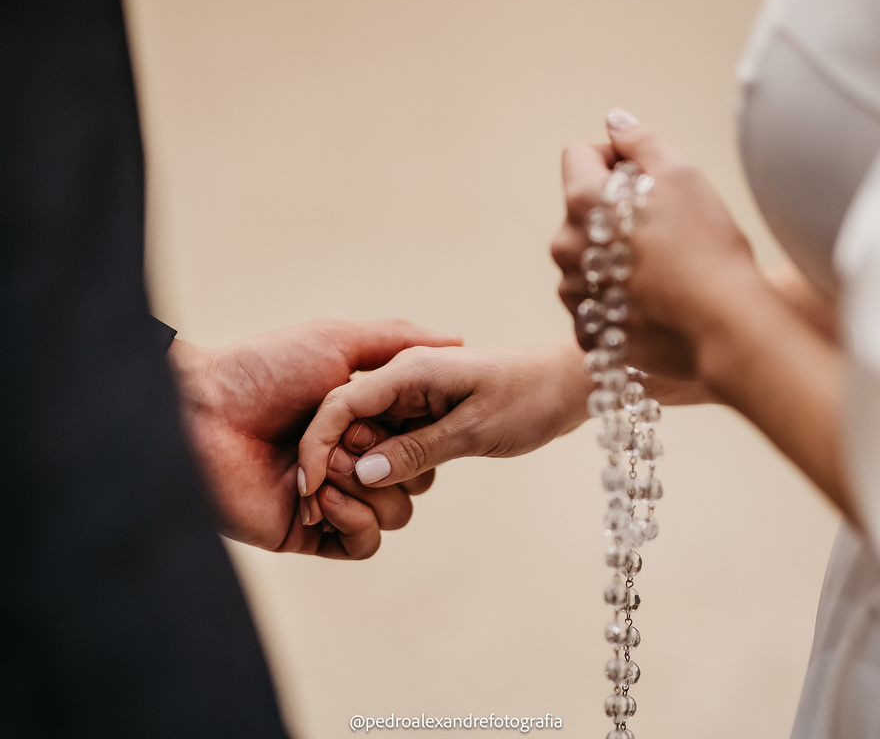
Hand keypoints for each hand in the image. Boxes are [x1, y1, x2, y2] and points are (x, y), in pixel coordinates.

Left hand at [168, 319, 460, 558]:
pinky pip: (363, 546)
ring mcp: (331, 499)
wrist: (201, 412)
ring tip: (326, 469)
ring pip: (396, 515)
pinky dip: (354, 521)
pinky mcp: (309, 533)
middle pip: (417, 480)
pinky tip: (320, 496)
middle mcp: (350, 462)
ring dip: (369, 489)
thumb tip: (459, 341)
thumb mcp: (338, 341)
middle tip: (347, 442)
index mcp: (360, 423)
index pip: (420, 441)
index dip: (414, 432)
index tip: (382, 415)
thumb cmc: (263, 369)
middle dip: (391, 460)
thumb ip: (398, 340)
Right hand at [298, 343, 592, 488]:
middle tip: (338, 510)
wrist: (570, 384)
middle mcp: (402, 379)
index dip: (318, 447)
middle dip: (338, 464)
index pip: (340, 404)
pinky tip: (392, 491)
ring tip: (363, 508)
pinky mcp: (426, 413)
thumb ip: (417, 450)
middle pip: (346, 423)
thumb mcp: (475, 430)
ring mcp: (413, 396)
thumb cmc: (530, 397)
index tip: (309, 489)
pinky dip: (388, 466)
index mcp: (408, 370)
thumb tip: (363, 474)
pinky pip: (392, 441)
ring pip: (368, 436)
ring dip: (363, 470)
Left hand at [551, 109, 758, 391]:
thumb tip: (615, 121)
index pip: (577, 155)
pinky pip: (595, 306)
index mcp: (582, 202)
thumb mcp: (681, 174)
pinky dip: (618, 301)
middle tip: (663, 226)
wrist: (723, 327)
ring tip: (662, 268)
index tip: (643, 175)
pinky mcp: (589, 333)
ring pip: (586, 259)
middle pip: (581, 211)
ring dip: (614, 257)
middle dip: (614, 211)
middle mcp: (565, 247)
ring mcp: (574, 295)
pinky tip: (654, 302)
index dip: (612, 157)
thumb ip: (640, 141)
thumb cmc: (707, 246)